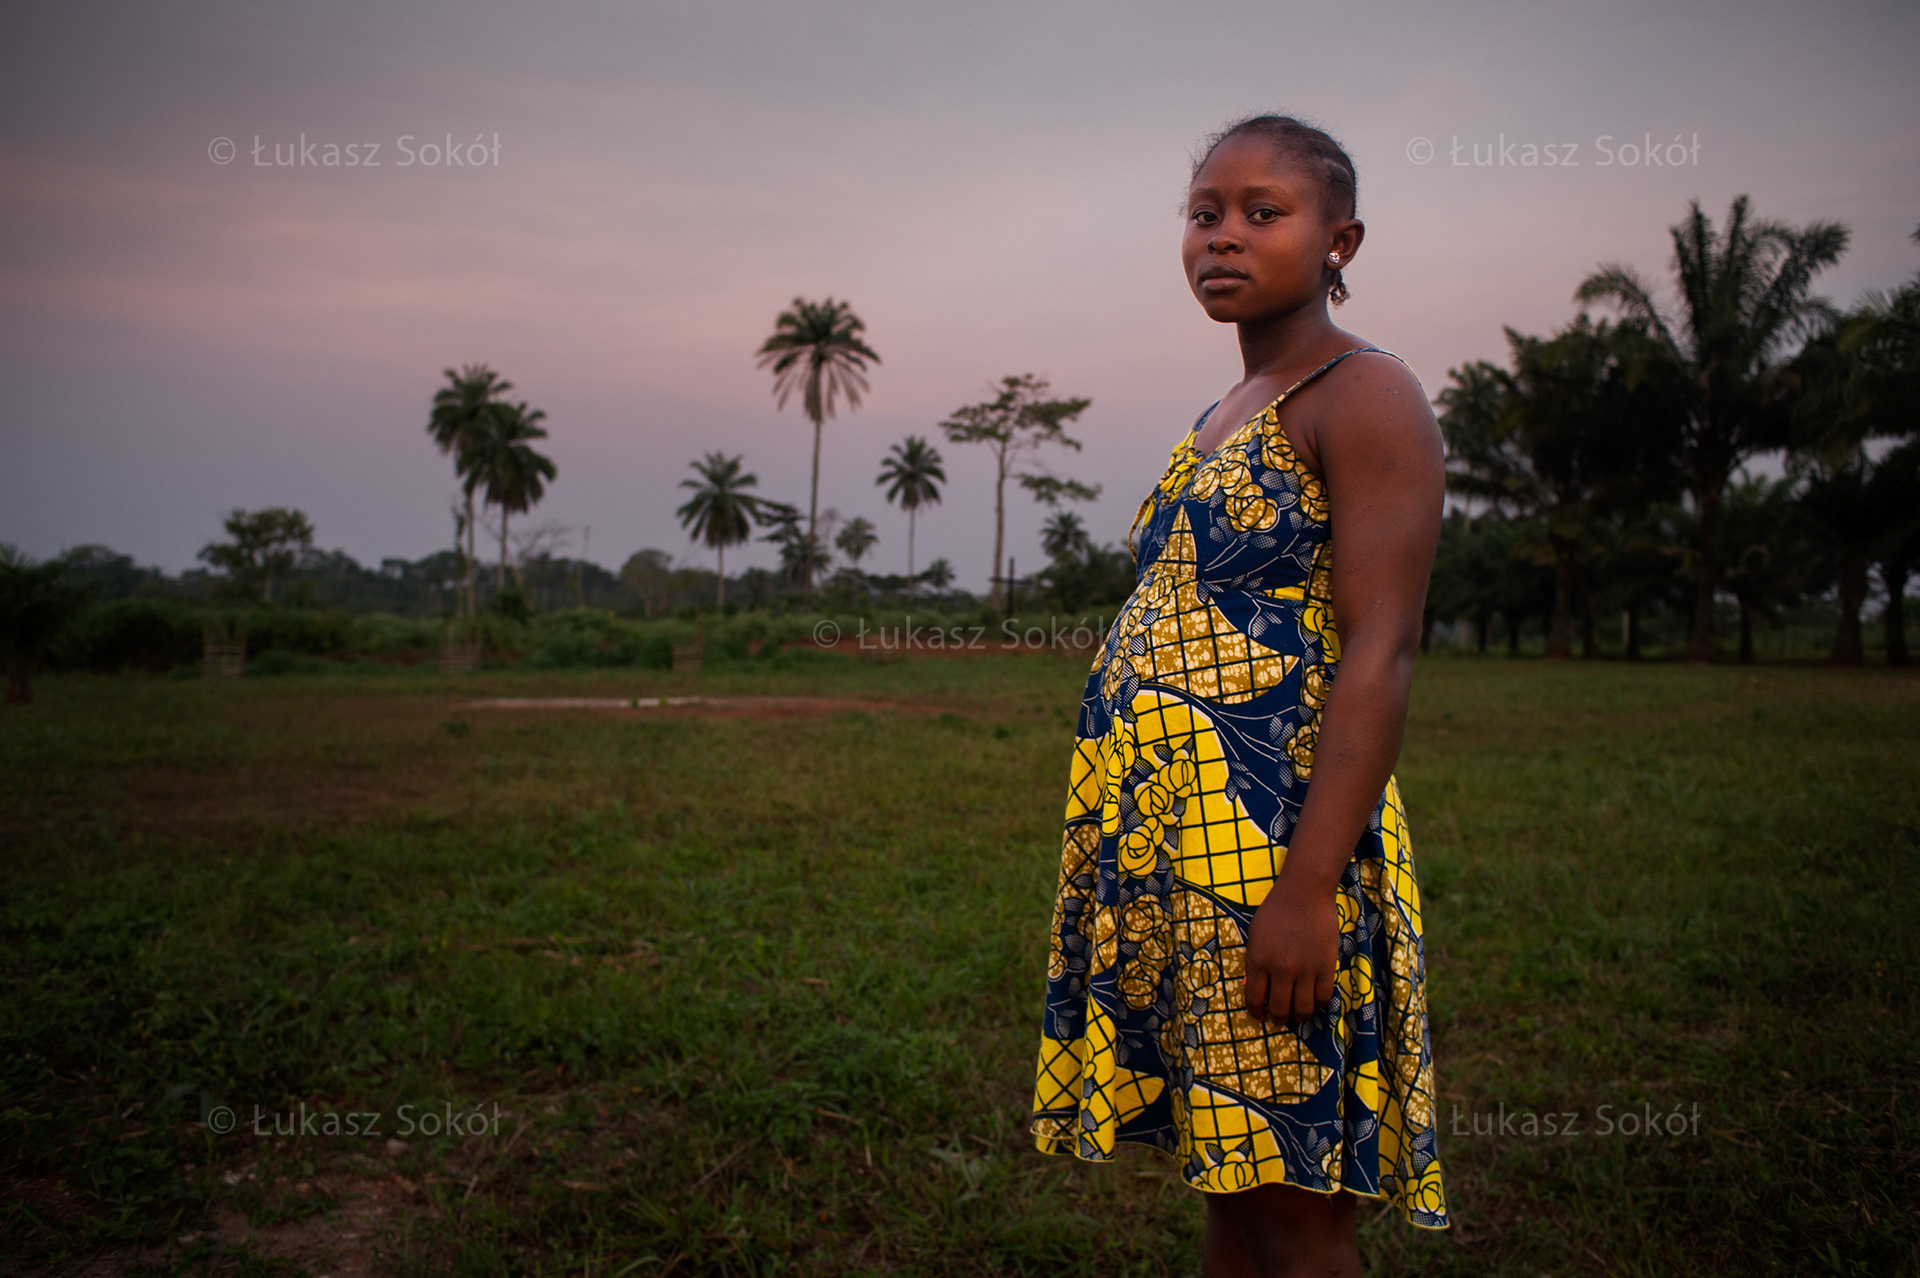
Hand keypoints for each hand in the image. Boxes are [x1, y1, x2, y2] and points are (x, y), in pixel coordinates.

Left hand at [1242, 882, 1338, 1023]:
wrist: (1304, 892)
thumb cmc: (1276, 911)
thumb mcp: (1255, 935)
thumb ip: (1253, 963)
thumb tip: (1253, 988)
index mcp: (1258, 961)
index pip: (1255, 1000)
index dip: (1257, 1013)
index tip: (1260, 1016)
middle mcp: (1281, 970)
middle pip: (1280, 1011)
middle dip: (1278, 1019)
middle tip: (1280, 1016)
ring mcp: (1305, 970)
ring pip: (1304, 1010)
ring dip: (1299, 1016)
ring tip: (1298, 1011)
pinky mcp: (1326, 966)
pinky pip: (1324, 998)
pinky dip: (1319, 1003)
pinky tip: (1314, 997)